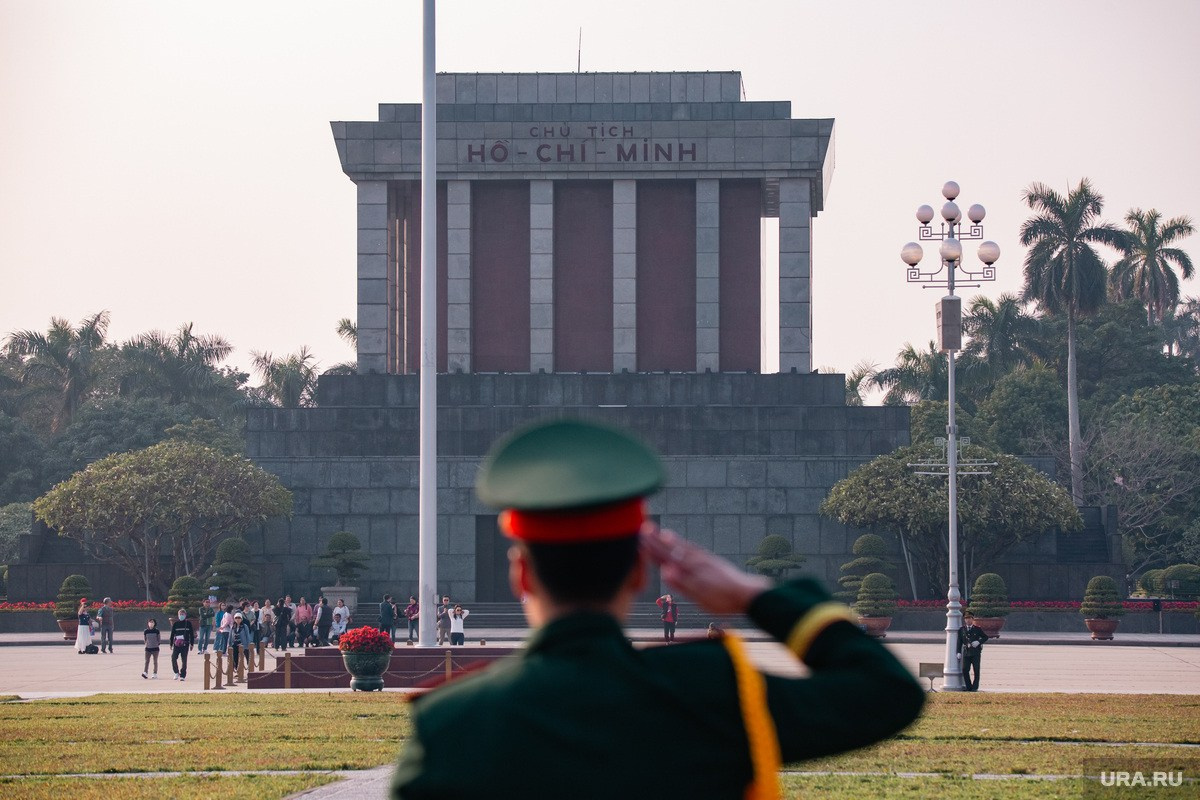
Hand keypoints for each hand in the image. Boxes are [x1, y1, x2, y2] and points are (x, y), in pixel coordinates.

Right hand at [640, 524, 770, 614]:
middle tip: (644, 528)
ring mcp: (704, 560)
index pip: (666, 557)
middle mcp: (696, 562)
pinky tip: (683, 543)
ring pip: (683, 547)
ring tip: (660, 531)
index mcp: (690, 570)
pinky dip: (685, 544)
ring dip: (670, 540)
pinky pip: (694, 549)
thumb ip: (682, 584)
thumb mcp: (701, 597)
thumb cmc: (724, 599)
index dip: (652, 549)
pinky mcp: (712, 561)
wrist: (748, 593)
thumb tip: (665, 571)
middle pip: (672, 549)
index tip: (639, 540)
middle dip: (657, 540)